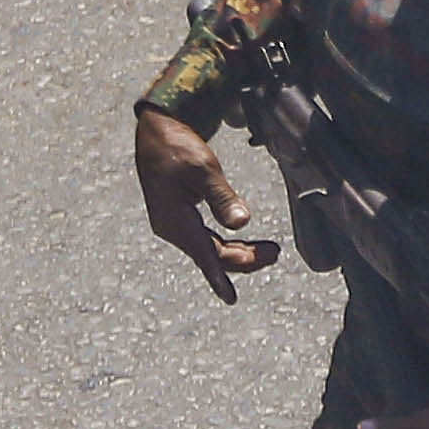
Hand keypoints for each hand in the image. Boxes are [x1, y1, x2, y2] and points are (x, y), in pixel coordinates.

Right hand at [134, 106, 275, 300]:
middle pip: (211, 254)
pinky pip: (204, 238)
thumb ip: (223, 197)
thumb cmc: (176, 145)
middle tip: (273, 253)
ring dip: (238, 251)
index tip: (231, 299)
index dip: (220, 277)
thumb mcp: (202, 168)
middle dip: (243, 258)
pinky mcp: (179, 215)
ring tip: (268, 250)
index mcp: (175, 220)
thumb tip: (242, 223)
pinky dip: (226, 242)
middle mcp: (172, 227)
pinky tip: (243, 240)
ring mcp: (174, 222)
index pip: (204, 255)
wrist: (155, 129)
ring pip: (210, 247)